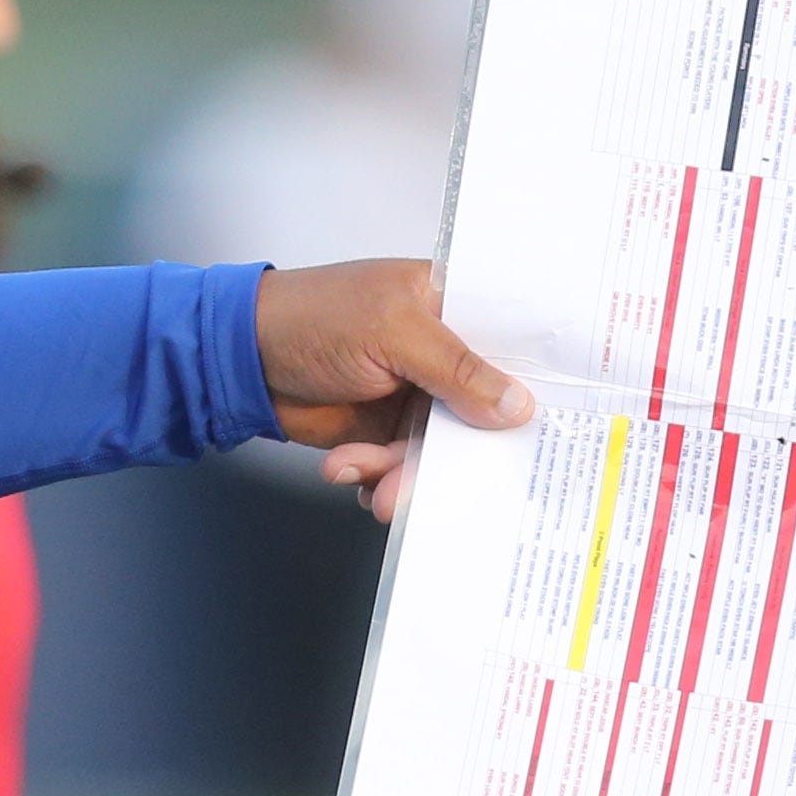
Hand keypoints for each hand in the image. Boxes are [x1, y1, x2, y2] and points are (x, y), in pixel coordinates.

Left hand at [250, 259, 532, 521]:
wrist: (240, 359)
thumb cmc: (312, 318)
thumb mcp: (393, 333)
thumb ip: (458, 369)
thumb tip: (517, 405)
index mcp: (453, 305)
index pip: (514, 343)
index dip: (535, 382)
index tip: (555, 422)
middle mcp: (440, 351)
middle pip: (483, 410)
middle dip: (465, 452)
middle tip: (449, 479)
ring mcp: (413, 393)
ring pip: (439, 447)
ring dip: (407, 474)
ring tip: (380, 490)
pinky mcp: (383, 430)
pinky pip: (400, 465)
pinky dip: (376, 477)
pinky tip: (350, 472)